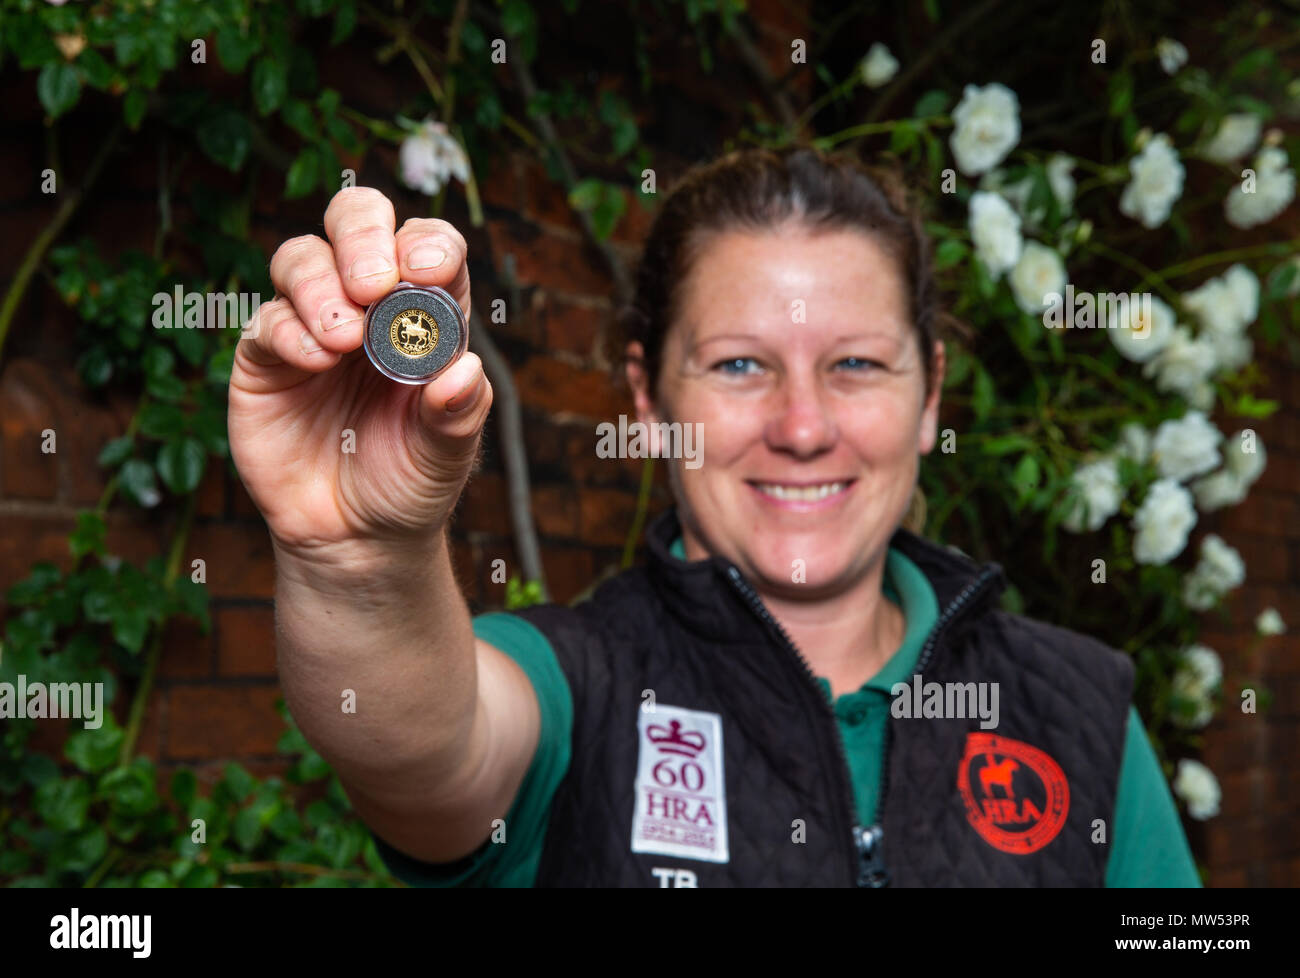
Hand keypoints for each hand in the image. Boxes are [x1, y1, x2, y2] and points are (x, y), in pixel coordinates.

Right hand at [228, 186, 491, 556]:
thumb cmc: (411, 481)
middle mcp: (369, 305)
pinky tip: (317, 362)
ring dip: (322, 288)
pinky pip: (267, 320)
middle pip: (357, 222)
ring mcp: (313, 323)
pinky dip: (290, 331)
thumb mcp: (447, 455)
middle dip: (364, 237)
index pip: (429, 248)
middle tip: (374, 286)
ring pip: (302, 258)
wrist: (356, 536)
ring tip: (345, 338)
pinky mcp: (265, 357)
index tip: (429, 271)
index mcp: (427, 314)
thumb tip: (463, 372)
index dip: (429, 245)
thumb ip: (458, 414)